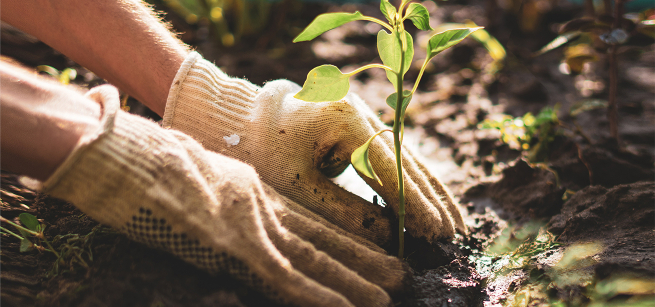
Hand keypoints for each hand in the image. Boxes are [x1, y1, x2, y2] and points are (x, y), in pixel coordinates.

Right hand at [40, 85, 408, 306]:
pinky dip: (316, 295)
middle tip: (400, 273)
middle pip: (319, 237)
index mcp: (252, 190)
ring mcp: (248, 225)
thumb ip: (226, 191)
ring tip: (388, 293)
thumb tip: (235, 208)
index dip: (342, 236)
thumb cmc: (150, 161)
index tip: (373, 247)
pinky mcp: (233, 244)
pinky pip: (284, 276)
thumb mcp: (199, 173)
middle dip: (360, 257)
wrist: (127, 152)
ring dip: (351, 279)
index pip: (308, 219)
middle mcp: (260, 206)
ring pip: (311, 258)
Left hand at [164, 52, 465, 246]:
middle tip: (456, 234)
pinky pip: (393, 156)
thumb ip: (343, 211)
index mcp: (345, 120)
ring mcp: (363, 115)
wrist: (241, 118)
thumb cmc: (261, 150)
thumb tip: (389, 238)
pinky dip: (411, 181)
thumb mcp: (297, 186)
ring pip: (405, 157)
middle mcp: (361, 112)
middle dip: (432, 200)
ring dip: (430, 191)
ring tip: (454, 222)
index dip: (414, 203)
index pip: (390, 168)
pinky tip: (429, 201)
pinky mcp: (359, 125)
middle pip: (406, 161)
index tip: (437, 232)